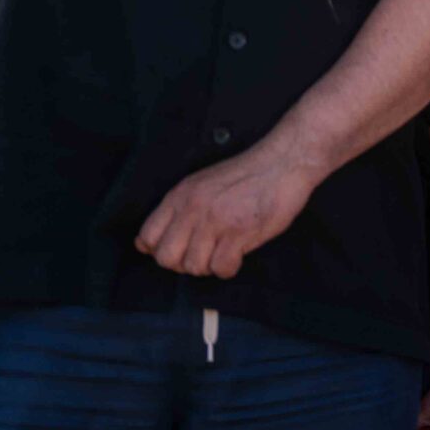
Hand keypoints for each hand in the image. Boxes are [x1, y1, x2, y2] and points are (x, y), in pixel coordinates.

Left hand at [135, 142, 319, 278]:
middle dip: (183, 263)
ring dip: (210, 265)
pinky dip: (230, 267)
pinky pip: (221, 268)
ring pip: (194, 267)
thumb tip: (144, 245)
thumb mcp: (202, 184)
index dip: (160, 250)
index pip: (148, 237)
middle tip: (204, 253)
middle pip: (166, 258)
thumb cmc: (247, 174)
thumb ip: (177, 210)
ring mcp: (216, 221)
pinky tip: (239, 253)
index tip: (181, 247)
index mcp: (180, 195)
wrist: (285, 161)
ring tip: (225, 251)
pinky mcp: (239, 232)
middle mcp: (193, 209)